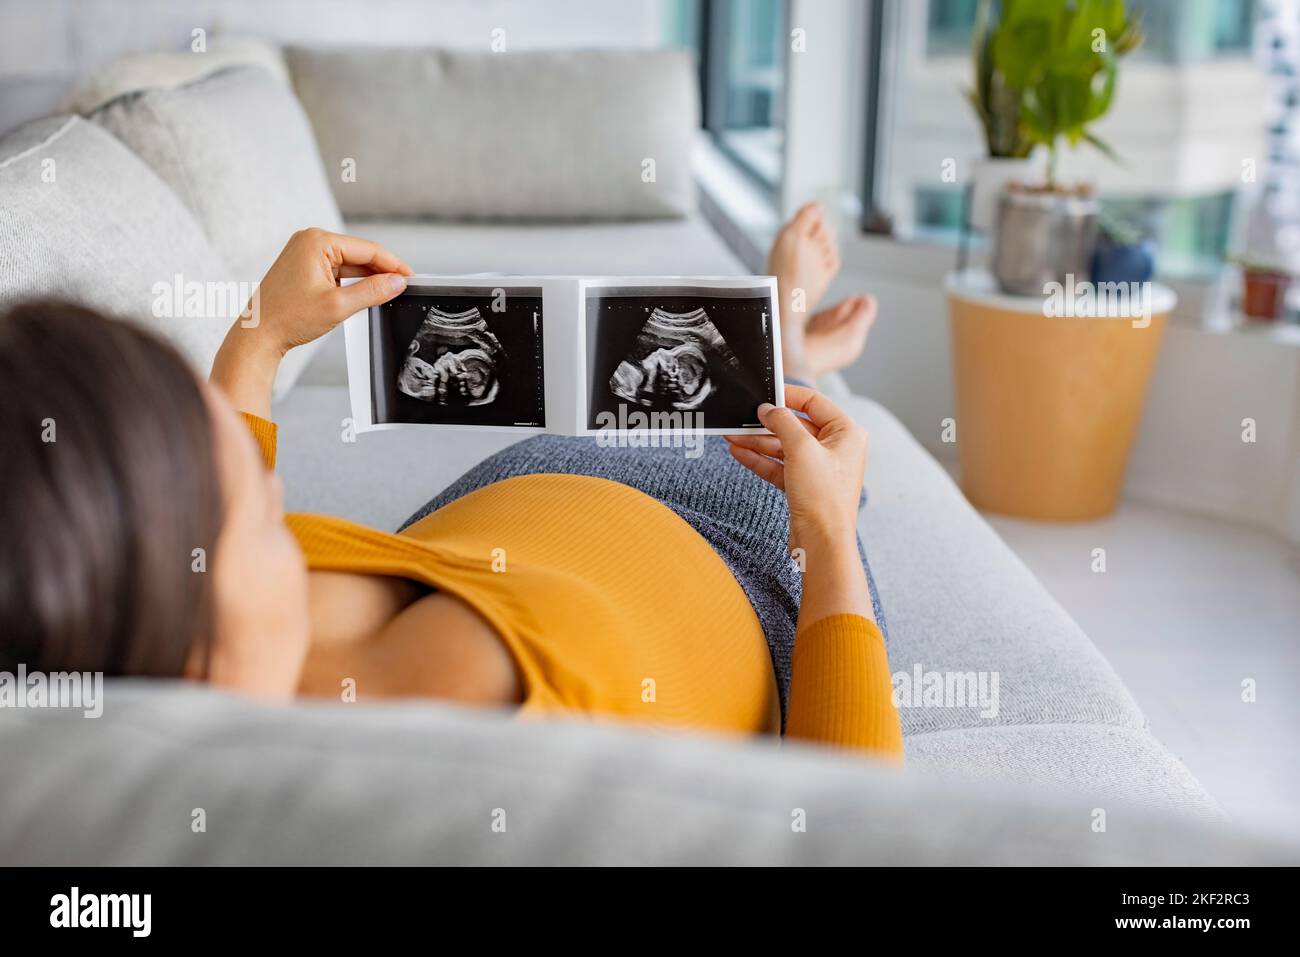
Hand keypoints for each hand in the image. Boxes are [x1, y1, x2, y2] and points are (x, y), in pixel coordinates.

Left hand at [244, 227, 411, 356]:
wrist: (258, 335)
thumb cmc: (287, 318)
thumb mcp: (338, 306)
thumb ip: (373, 291)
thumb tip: (397, 283)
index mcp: (317, 241)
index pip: (368, 249)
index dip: (393, 265)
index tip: (411, 278)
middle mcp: (310, 241)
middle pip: (359, 254)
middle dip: (381, 272)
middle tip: (403, 289)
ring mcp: (305, 253)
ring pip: (350, 263)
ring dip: (367, 278)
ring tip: (387, 294)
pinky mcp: (304, 267)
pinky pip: (337, 270)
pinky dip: (352, 282)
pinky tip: (364, 294)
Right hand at [725, 385, 866, 547]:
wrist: (822, 542)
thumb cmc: (823, 496)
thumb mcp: (801, 448)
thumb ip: (782, 422)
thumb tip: (768, 409)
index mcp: (846, 433)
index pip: (814, 402)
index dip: (788, 395)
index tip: (765, 393)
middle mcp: (836, 448)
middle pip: (796, 426)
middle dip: (766, 424)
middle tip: (741, 418)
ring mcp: (820, 468)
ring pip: (784, 447)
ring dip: (758, 442)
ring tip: (731, 436)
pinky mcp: (805, 486)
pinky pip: (780, 466)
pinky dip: (761, 460)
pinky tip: (739, 452)